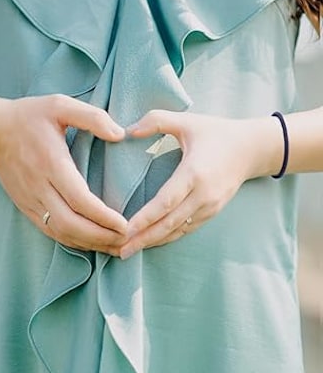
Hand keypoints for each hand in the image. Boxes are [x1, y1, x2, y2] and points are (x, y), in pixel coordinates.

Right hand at [0, 94, 128, 256]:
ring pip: (60, 232)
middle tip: (126, 240)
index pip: (79, 200)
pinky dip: (71, 240)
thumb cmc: (28, 115)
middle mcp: (39, 186)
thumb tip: (121, 134)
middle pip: (71, 224)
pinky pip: (49, 230)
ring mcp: (29, 199)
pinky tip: (89, 242)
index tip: (125, 224)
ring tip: (114, 246)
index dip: (103, 217)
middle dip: (101, 237)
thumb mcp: (60, 104)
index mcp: (51, 163)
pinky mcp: (25, 205)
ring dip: (88, 243)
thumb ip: (92, 117)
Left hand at [118, 110, 283, 258]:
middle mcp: (203, 195)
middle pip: (169, 223)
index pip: (166, 201)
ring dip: (153, 242)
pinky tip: (149, 243)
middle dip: (143, 238)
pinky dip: (167, 238)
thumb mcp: (186, 121)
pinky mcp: (212, 212)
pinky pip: (186, 229)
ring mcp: (209, 207)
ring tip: (128, 252)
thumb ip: (156, 120)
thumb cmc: (215, 132)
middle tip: (120, 251)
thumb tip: (128, 130)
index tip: (125, 229)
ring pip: (177, 230)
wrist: (252, 149)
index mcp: (194, 173)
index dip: (145, 218)